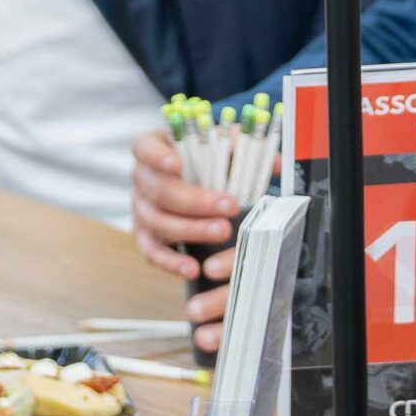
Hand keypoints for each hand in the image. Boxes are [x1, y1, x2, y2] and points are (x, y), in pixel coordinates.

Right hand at [129, 128, 236, 354]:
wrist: (194, 184)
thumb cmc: (207, 160)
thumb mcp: (221, 147)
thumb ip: (243, 149)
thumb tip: (276, 164)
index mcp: (154, 147)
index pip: (144, 148)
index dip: (157, 156)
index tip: (177, 164)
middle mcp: (142, 178)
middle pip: (158, 190)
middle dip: (195, 201)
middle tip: (229, 206)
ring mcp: (140, 208)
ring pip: (157, 222)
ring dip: (191, 230)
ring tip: (222, 232)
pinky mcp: (145, 236)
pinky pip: (153, 252)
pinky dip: (172, 262)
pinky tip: (193, 268)